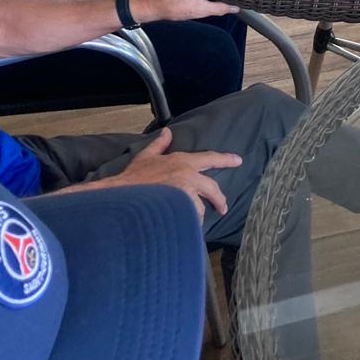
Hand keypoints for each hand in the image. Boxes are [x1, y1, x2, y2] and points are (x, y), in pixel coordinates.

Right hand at [108, 126, 241, 221]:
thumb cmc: (131, 179)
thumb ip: (159, 145)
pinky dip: (188, 223)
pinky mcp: (182, 205)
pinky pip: (192, 218)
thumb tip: (167, 132)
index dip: (225, 159)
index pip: (209, 158)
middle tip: (222, 208)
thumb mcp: (145, 157)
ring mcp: (186, 190)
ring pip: (200, 206)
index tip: (238, 160)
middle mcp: (188, 173)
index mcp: (182, 161)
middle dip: (219, 199)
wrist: (120, 196)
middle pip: (212, 187)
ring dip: (194, 215)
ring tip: (185, 221)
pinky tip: (180, 227)